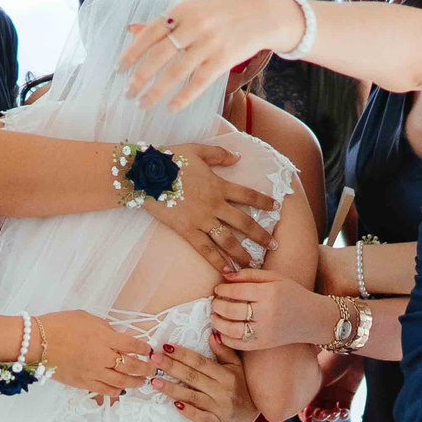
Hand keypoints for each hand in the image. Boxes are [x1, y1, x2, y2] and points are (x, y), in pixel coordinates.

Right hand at [35, 309, 150, 404]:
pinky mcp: (83, 383)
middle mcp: (103, 356)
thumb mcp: (86, 318)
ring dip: (135, 382)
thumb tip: (116, 336)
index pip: (133, 345)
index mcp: (105, 337)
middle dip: (146, 368)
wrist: (37, 342)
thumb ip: (105, 328)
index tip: (149, 351)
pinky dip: (116, 391)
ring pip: (122, 382)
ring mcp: (93, 372)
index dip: (144, 349)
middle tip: (152, 369)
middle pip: (132, 366)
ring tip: (141, 382)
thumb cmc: (59, 325)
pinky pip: (105, 390)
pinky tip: (121, 390)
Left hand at [121, 0, 303, 108]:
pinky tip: (170, 108)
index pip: (149, 34)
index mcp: (181, 11)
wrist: (260, 15)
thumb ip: (162, 23)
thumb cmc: (220, 14)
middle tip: (128, 93)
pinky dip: (182, 97)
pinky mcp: (224, 60)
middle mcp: (194, 26)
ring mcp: (209, 44)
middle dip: (140, 77)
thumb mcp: (191, 11)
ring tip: (143, 104)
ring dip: (156, 92)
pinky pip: (198, 83)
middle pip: (159, 56)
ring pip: (176, 73)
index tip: (119, 70)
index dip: (131, 53)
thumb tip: (131, 30)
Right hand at [149, 144, 275, 272]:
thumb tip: (238, 158)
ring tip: (254, 264)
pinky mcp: (186, 230)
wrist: (145, 174)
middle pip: (244, 223)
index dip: (264, 201)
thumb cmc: (169, 159)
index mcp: (219, 185)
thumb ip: (220, 154)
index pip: (248, 195)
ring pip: (228, 240)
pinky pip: (205, 249)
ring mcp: (201, 219)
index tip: (277, 207)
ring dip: (243, 253)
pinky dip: (217, 261)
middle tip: (274, 245)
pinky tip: (227, 271)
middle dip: (261, 235)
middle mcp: (214, 205)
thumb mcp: (197, 150)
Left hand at [150, 338, 247, 421]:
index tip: (165, 347)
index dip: (182, 354)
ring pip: (192, 396)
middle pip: (192, 377)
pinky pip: (200, 417)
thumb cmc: (239, 385)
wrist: (251, 413)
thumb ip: (223, 351)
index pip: (200, 362)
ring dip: (172, 389)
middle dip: (171, 367)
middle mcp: (224, 391)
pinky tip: (174, 404)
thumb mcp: (236, 366)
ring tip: (154, 381)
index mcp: (227, 375)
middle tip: (153, 360)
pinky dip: (187, 411)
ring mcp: (221, 409)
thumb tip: (212, 334)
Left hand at [210, 267, 331, 352]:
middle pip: (231, 310)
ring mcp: (265, 331)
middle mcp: (267, 313)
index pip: (236, 291)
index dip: (222, 290)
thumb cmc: (292, 294)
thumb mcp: (275, 277)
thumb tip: (224, 275)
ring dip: (217, 322)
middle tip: (215, 302)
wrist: (313, 319)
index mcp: (269, 293)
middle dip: (217, 305)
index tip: (218, 289)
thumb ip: (249, 274)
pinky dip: (224, 338)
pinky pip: (237, 344)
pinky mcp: (263, 344)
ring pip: (231, 329)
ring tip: (216, 316)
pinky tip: (222, 330)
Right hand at [303, 355, 364, 421]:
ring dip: (332, 417)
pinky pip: (345, 411)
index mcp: (311, 388)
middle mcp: (322, 393)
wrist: (350, 351)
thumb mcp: (315, 378)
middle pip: (319, 412)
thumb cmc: (330, 361)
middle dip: (320, 416)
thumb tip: (302, 414)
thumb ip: (308, 395)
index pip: (306, 407)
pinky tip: (342, 411)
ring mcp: (335, 395)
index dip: (306, 417)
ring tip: (334, 412)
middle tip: (323, 414)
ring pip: (331, 414)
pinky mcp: (348, 396)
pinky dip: (343, 415)